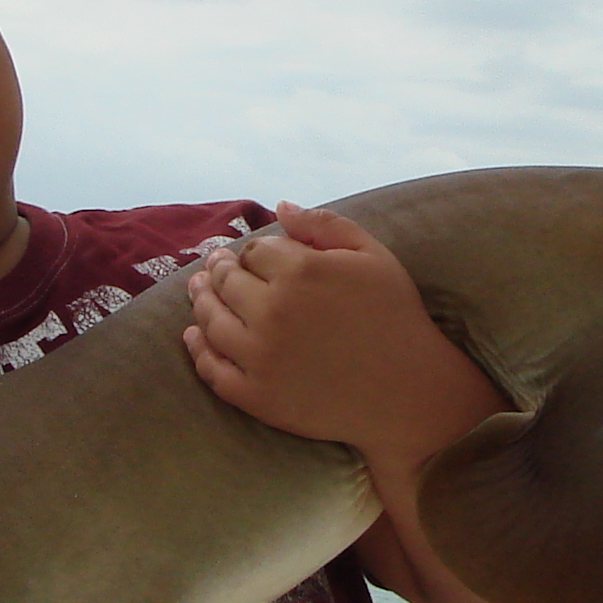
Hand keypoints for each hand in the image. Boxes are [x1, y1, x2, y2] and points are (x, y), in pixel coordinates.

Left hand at [185, 201, 508, 602]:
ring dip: (201, 301)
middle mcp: (273, 311)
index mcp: (301, 272)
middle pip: (226, 281)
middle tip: (216, 267)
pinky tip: (194, 336)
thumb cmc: (395, 317)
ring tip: (199, 291)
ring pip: (210, 319)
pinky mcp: (257, 395)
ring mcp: (260, 356)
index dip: (254, 252)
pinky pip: (212, 369)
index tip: (255, 257)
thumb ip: (325, 225)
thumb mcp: (373, 256)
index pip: (254, 251)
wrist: (408, 391)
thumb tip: (281, 207)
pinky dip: (197, 349)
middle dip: (220, 270)